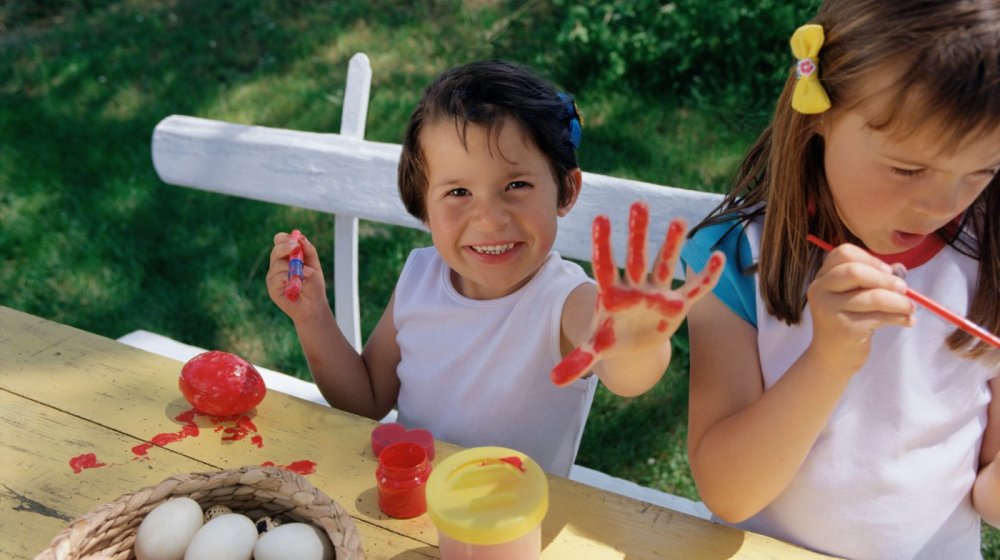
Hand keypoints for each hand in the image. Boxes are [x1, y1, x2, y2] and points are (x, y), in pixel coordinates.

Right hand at [265, 231, 327, 320]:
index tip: (295, 241)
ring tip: (307, 274)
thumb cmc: (314, 285)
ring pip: (277, 264)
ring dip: (294, 267)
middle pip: (275, 250)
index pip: (279, 241)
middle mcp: (277, 264)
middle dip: (286, 247)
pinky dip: (290, 278)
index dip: (285, 238)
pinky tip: (298, 283)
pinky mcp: (272, 287)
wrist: (314, 305)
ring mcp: (273, 276)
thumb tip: (301, 238)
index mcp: (286, 256)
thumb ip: (309, 251)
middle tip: (296, 247)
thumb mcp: (315, 266)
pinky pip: (278, 277)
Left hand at [551, 201, 724, 386]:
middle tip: (638, 204)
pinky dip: (706, 277)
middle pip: (635, 256)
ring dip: (671, 244)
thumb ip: (578, 361)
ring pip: (664, 264)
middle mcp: (634, 286)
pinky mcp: (677, 305)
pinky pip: (694, 289)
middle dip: (637, 233)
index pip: (605, 265)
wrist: (633, 344)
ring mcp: (656, 292)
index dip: (602, 244)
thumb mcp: (595, 349)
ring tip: (678, 220)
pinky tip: (718, 258)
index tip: (599, 219)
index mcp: (611, 293)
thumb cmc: (611, 338)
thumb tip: (553, 380)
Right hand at [804, 242, 913, 376]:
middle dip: (886, 279)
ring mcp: (830, 310)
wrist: (831, 359)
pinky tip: (907, 321)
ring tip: (910, 308)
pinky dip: (900, 317)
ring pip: (873, 296)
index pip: (843, 253)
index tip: (888, 272)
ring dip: (899, 301)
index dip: (870, 259)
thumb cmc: (846, 322)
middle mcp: (820, 290)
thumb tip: (900, 269)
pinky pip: (880, 317)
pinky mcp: (845, 328)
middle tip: (904, 289)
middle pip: (855, 271)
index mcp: (822, 278)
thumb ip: (873, 280)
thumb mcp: (853, 297)